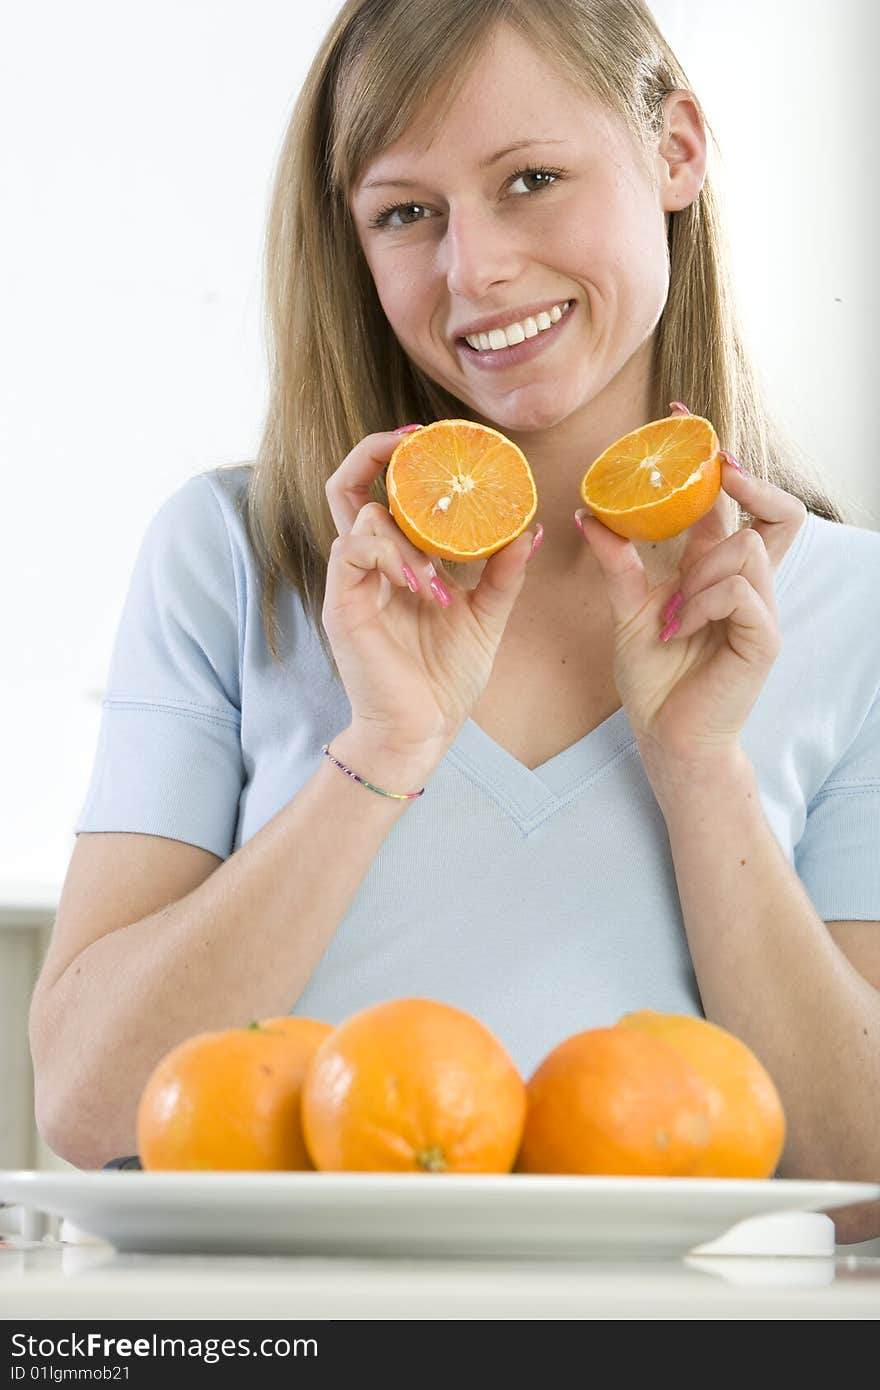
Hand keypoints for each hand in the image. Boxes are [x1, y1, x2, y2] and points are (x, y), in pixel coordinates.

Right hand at [323, 428, 539, 759]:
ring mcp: (351, 583)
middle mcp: (367, 564)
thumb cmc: (444, 678)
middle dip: (376, 452)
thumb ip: (503, 572)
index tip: (429, 437)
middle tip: (414, 440)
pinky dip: (390, 555)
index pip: (382, 493)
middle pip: (346, 485)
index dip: (397, 458)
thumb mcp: (486, 615)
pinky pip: (352, 552)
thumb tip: (530, 529)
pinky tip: (422, 583)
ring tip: (437, 575)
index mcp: (396, 561)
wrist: (422, 731)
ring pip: (359, 516)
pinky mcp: (342, 605)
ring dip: (406, 532)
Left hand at [575, 427, 806, 785]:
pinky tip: (678, 629)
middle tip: (717, 468)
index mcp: (715, 568)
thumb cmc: (655, 677)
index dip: (713, 456)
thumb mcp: (627, 611)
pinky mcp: (764, 639)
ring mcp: (760, 610)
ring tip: (670, 614)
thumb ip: (618, 563)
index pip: (729, 501)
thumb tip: (588, 514)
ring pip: (748, 550)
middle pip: (780, 512)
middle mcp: (745, 582)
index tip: (680, 417)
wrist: (666, 737)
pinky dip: (704, 603)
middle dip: (750, 481)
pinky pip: (742, 593)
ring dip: (702, 573)